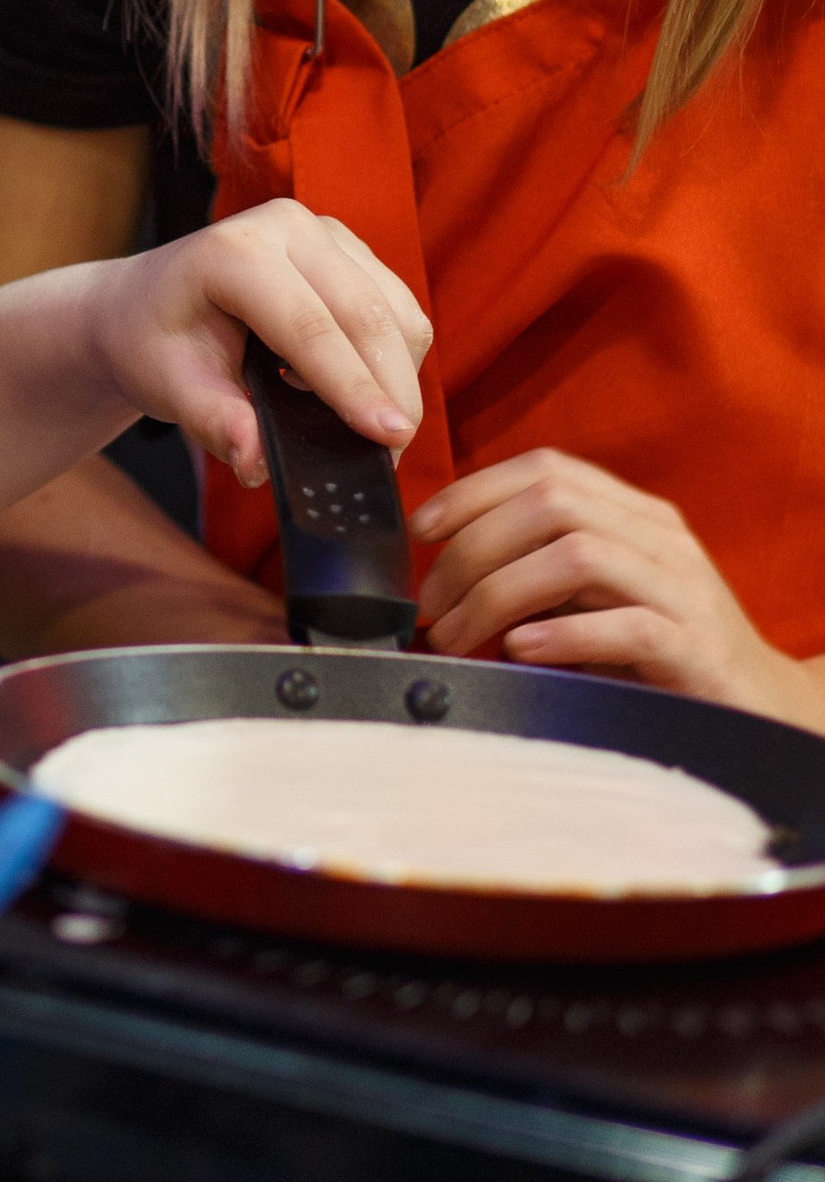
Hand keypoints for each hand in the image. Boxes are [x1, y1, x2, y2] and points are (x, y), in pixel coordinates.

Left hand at [84, 199, 429, 489]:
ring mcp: (323, 231)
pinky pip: (398, 309)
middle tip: (389, 458)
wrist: (143, 305)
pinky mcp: (350, 250)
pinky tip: (350, 385)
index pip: (308, 327)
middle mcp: (286, 225)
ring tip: (356, 425)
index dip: (353, 386)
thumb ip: (214, 423)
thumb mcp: (168, 388)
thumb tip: (257, 462)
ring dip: (396, 377)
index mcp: (233, 252)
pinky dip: (392, 358)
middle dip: (390, 392)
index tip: (390, 440)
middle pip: (366, 315)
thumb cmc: (153, 344)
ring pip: (395, 312)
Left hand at [412, 451, 822, 720]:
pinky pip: (628, 625)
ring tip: (459, 635)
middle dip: (473, 550)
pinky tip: (521, 651)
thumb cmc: (658, 658)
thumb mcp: (592, 601)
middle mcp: (660, 539)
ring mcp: (683, 590)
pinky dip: (564, 634)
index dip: (474, 491)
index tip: (420, 531)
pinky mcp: (697, 648)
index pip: (547, 469)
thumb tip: (443, 576)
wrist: (761, 711)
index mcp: (633, 515)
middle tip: (431, 606)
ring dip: (500, 593)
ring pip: (579, 554)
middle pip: (551, 505)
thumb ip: (538, 576)